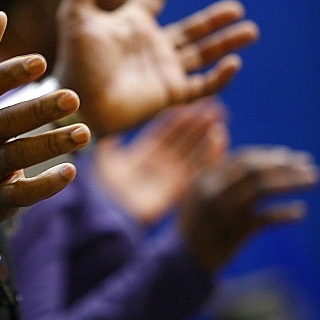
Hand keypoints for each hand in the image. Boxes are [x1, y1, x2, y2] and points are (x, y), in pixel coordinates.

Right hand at [0, 12, 91, 227]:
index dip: (9, 74)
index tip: (41, 60)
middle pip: (4, 123)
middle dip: (38, 110)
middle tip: (73, 96)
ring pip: (16, 157)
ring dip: (50, 145)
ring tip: (85, 132)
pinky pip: (20, 194)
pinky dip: (44, 186)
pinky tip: (71, 172)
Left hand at [55, 0, 257, 134]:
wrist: (78, 102)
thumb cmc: (75, 61)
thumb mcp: (76, 15)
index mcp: (131, 23)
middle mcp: (151, 45)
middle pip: (190, 28)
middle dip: (215, 19)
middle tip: (237, 9)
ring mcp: (162, 70)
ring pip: (202, 54)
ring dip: (226, 43)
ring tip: (250, 32)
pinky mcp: (169, 94)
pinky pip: (201, 86)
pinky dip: (219, 77)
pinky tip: (234, 63)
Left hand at [94, 98, 227, 224]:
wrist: (107, 214)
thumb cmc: (100, 189)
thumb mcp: (102, 161)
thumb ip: (108, 147)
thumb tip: (110, 136)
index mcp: (139, 156)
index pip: (163, 132)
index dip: (177, 118)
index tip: (191, 105)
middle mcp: (156, 166)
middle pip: (181, 139)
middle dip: (197, 123)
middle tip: (214, 107)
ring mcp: (167, 177)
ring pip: (191, 152)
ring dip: (205, 135)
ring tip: (219, 118)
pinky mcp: (176, 190)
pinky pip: (196, 169)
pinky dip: (208, 155)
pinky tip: (218, 139)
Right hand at [178, 146, 319, 273]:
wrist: (187, 259)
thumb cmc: (194, 219)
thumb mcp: (195, 187)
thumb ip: (209, 161)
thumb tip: (219, 130)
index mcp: (207, 178)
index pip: (243, 159)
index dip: (269, 156)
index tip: (289, 155)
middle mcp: (215, 192)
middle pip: (256, 171)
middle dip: (286, 166)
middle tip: (310, 167)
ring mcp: (226, 213)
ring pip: (264, 190)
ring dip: (292, 183)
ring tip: (314, 181)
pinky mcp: (236, 233)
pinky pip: (266, 219)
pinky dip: (285, 214)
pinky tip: (300, 212)